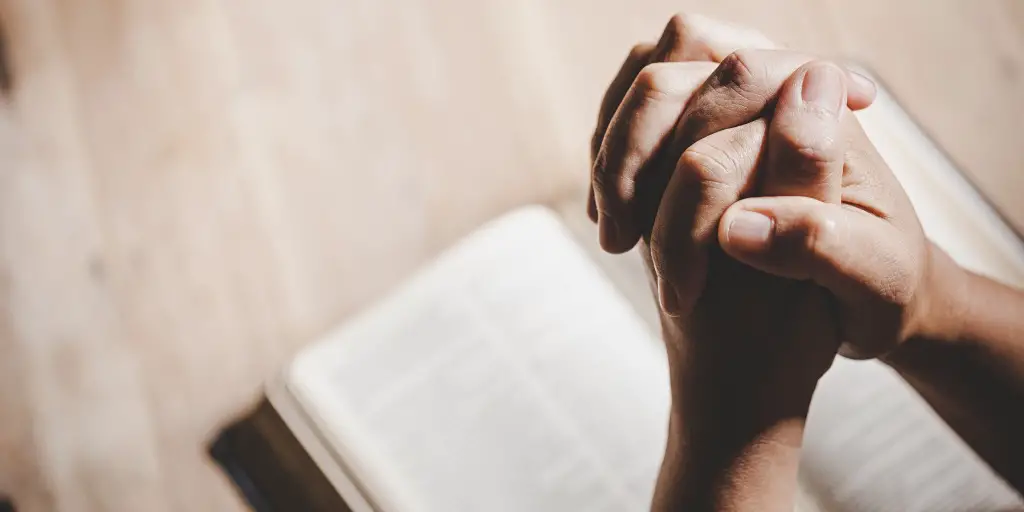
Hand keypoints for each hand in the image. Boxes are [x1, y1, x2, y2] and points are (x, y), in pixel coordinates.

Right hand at [591, 17, 934, 360]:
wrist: (858, 300)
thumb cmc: (877, 287)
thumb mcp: (874, 276)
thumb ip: (820, 242)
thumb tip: (737, 224)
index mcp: (823, 113)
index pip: (741, 81)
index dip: (697, 158)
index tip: (693, 249)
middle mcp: (771, 97)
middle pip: (672, 74)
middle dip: (632, 154)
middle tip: (625, 239)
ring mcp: (726, 109)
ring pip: (643, 86)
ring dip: (613, 155)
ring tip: (617, 235)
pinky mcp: (695, 132)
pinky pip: (629, 113)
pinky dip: (610, 159)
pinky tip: (614, 218)